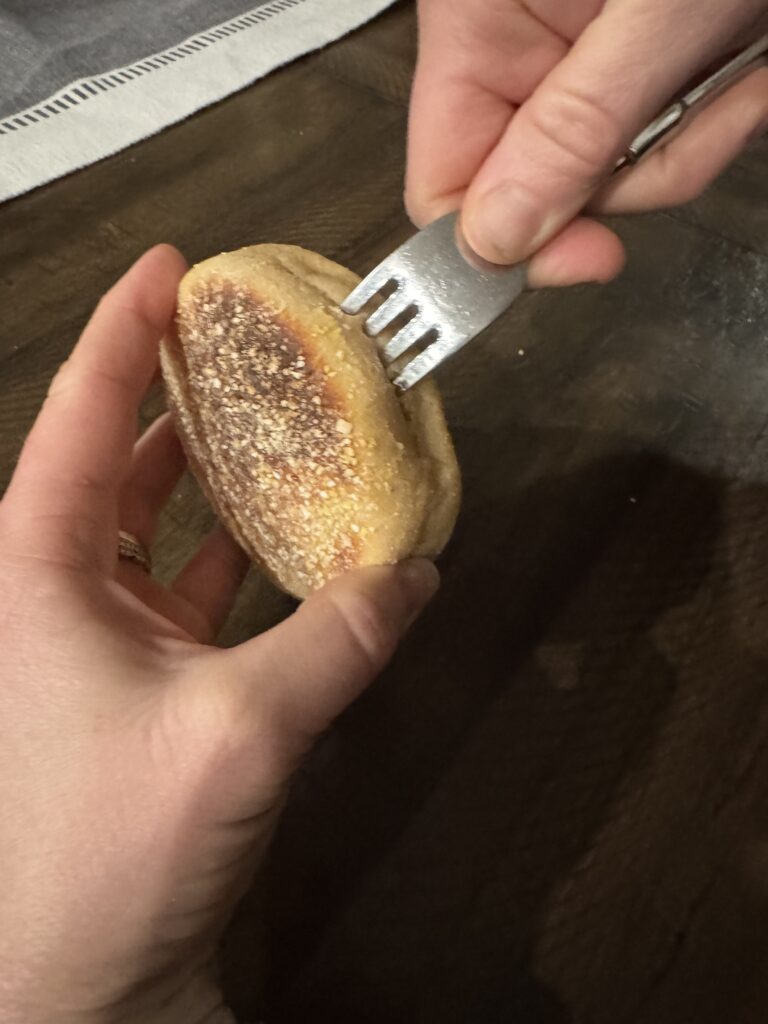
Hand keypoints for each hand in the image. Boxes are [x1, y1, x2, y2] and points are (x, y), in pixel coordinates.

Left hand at [0, 246, 438, 1023]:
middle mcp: (56, 586)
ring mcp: (99, 633)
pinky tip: (305, 540)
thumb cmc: (108, 851)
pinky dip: (248, 557)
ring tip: (285, 420)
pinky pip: (196, 587)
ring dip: (221, 474)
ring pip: (161, 521)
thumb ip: (336, 644)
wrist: (76, 981)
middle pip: (120, 456)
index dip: (127, 330)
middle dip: (182, 391)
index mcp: (36, 568)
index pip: (79, 414)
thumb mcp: (236, 732)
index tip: (173, 267)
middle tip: (246, 336)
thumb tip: (417, 576)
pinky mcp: (142, 677)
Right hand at [407, 0, 767, 283]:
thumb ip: (570, 133)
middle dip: (631, 175)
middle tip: (701, 113)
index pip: (442, 177)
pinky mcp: (629, 69)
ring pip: (607, 177)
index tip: (583, 258)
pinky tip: (741, 66)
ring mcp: (575, 61)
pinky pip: (654, 145)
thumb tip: (494, 239)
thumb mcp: (654, 17)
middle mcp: (516, 45)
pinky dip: (712, 120)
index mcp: (478, 16)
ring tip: (738, 67)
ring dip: (690, 144)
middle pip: (538, 190)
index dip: (503, 240)